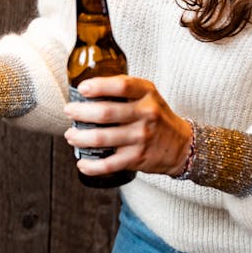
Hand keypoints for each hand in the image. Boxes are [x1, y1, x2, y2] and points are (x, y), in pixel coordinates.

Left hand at [62, 75, 190, 178]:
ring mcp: (141, 138)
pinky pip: (108, 164)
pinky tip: (82, 162)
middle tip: (69, 111)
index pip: (121, 86)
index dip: (98, 86)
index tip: (82, 89)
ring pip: (101, 138)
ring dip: (80, 137)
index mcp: (147, 94)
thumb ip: (124, 88)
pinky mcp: (137, 158)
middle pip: (105, 112)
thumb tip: (88, 87)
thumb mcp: (148, 94)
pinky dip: (91, 166)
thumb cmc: (157, 116)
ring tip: (71, 135)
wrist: (182, 145)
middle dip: (80, 113)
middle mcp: (146, 114)